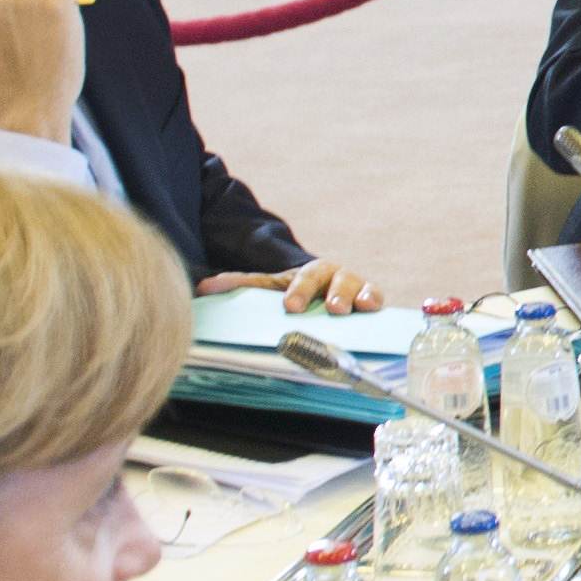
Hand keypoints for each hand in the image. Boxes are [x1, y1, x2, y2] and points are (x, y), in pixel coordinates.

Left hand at [196, 260, 384, 313]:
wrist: (323, 291)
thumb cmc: (293, 291)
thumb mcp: (268, 287)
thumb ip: (240, 286)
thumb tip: (203, 288)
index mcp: (308, 271)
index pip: (302, 279)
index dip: (299, 290)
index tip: (291, 306)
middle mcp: (334, 276)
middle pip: (334, 280)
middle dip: (332, 293)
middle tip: (330, 308)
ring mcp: (355, 287)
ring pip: (359, 286)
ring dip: (358, 296)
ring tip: (354, 309)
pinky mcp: (371, 299)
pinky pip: (377, 297)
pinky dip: (376, 299)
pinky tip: (374, 308)